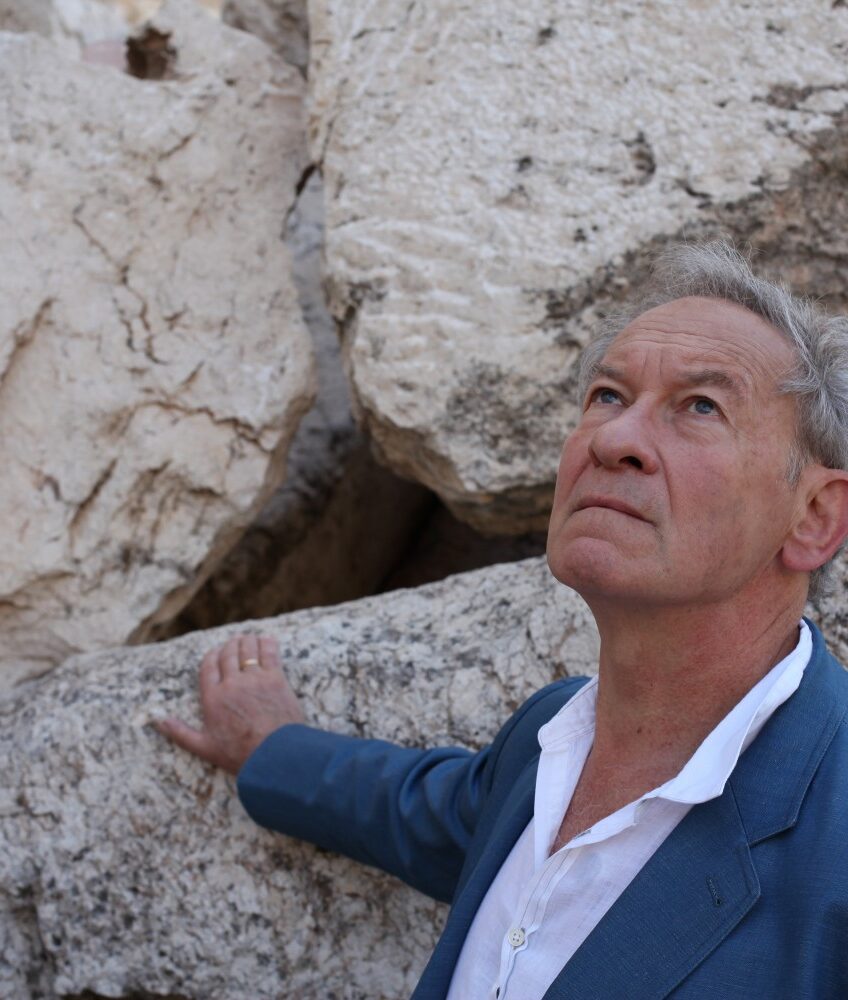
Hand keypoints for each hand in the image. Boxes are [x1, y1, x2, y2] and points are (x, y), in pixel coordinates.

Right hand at [154, 633, 305, 774]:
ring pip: (248, 649)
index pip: (208, 666)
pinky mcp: (276, 679)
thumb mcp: (205, 747)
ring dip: (247, 641)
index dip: (212, 655)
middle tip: (234, 642)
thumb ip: (181, 733)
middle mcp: (232, 684)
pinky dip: (267, 643)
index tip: (216, 652)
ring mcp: (255, 679)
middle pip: (228, 654)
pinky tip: (266, 640)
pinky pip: (270, 653)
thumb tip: (159, 722)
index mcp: (213, 698)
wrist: (274, 755)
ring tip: (248, 639)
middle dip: (230, 645)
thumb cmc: (239, 754)